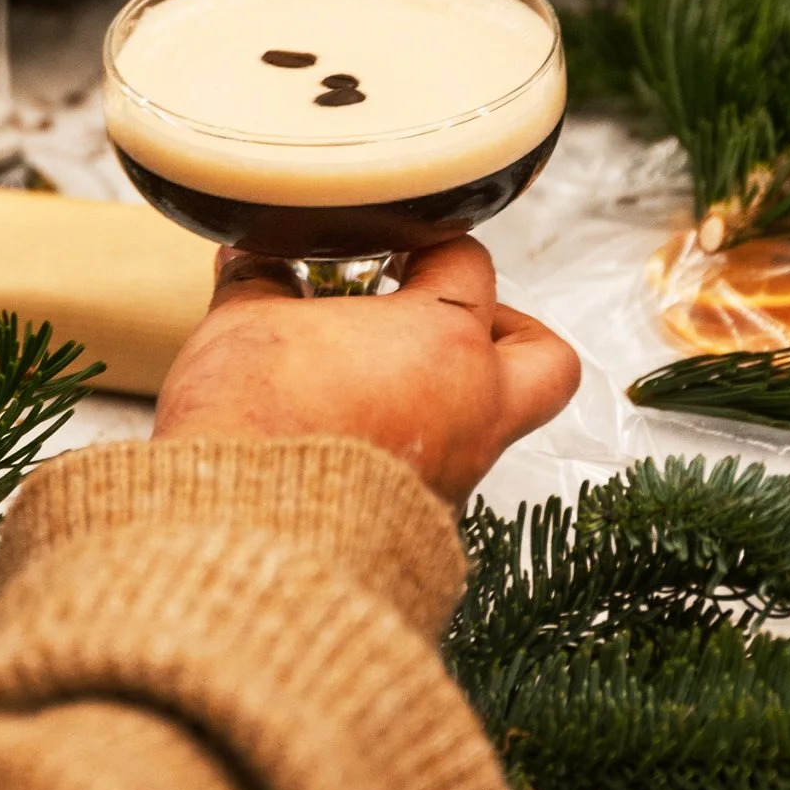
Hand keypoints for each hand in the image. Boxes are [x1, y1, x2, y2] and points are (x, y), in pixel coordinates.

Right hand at [152, 238, 581, 509]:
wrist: (248, 540)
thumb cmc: (256, 425)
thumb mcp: (241, 327)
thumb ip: (258, 280)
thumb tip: (249, 258)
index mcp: (444, 340)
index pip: (471, 264)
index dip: (430, 249)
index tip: (391, 255)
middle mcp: (475, 408)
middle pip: (548, 360)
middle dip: (510, 332)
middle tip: (450, 321)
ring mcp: (460, 474)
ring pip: (493, 424)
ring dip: (452, 397)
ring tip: (380, 381)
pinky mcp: (429, 525)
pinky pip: (446, 474)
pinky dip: (416, 451)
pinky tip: (352, 439)